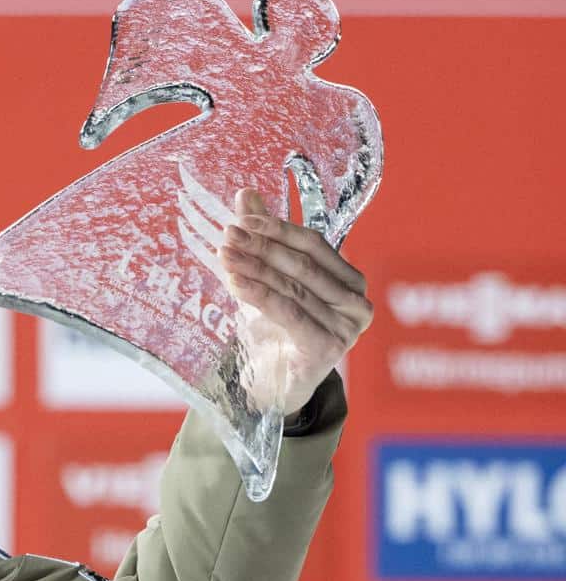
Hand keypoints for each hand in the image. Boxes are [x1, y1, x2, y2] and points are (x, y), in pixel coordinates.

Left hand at [218, 189, 373, 413]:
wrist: (272, 386)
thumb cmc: (274, 331)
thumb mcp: (265, 280)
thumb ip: (262, 240)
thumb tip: (246, 194)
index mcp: (350, 280)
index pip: (314, 244)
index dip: (277, 229)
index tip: (242, 218)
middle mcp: (357, 302)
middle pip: (302, 265)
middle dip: (261, 247)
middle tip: (228, 235)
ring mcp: (347, 328)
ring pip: (292, 287)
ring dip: (254, 268)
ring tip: (223, 255)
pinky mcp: (328, 348)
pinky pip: (289, 313)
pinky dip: (259, 295)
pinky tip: (234, 282)